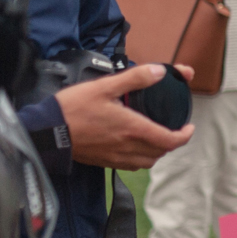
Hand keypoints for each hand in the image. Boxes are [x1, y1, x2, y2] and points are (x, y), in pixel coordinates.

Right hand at [57, 63, 195, 168]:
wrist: (47, 131)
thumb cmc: (74, 107)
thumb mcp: (105, 86)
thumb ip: (135, 78)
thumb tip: (161, 71)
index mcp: (133, 129)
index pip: (169, 140)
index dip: (184, 136)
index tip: (189, 127)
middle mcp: (128, 147)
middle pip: (161, 152)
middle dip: (172, 142)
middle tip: (174, 128)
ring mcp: (116, 157)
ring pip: (147, 162)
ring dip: (157, 152)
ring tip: (157, 137)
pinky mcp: (104, 162)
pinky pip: (131, 166)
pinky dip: (141, 159)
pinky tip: (135, 146)